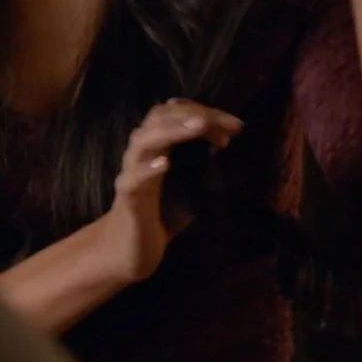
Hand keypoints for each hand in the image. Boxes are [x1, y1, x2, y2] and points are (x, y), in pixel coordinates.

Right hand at [95, 100, 242, 283]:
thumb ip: (201, 160)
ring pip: (143, 141)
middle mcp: (141, 153)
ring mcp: (131, 173)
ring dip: (172, 130)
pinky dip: (147, 169)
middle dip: (194, 115)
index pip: (177, 114)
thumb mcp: (188, 182)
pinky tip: (165, 163)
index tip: (235, 125)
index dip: (205, 112)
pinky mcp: (127, 197)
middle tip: (226, 125)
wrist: (132, 249)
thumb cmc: (162, 213)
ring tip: (198, 127)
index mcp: (157, 145)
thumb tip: (224, 140)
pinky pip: (132, 179)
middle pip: (159, 118)